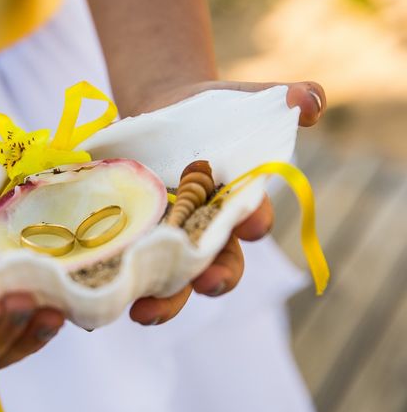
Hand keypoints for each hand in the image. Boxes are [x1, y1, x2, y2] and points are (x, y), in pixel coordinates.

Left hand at [129, 80, 325, 324]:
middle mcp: (207, 231)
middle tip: (206, 282)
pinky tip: (102, 294)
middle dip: (215, 277)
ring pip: (173, 279)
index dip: (253, 223)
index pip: (252, 220)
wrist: (162, 113)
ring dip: (164, 300)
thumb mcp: (245, 100)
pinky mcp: (135, 236)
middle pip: (217, 265)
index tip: (250, 225)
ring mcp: (169, 238)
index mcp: (237, 205)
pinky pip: (130, 266)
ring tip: (145, 312)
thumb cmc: (212, 112)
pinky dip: (120, 283)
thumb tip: (310, 102)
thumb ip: (281, 98)